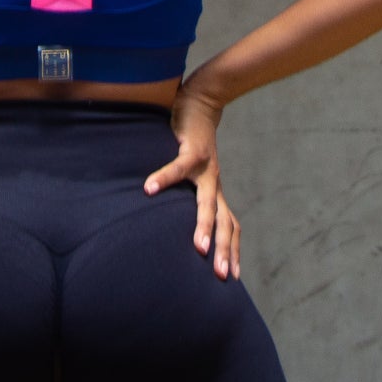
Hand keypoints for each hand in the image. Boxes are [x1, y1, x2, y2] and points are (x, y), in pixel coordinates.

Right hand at [143, 82, 240, 279]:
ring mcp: (206, 168)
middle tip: (221, 275)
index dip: (232, 251)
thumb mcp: (192, 172)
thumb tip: (171, 219)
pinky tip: (149, 188)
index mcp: (215, 192)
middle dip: (223, 249)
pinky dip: (164, 178)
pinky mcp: (193, 150)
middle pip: (225, 222)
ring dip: (204, 225)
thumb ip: (186, 193)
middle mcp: (215, 183)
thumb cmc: (191, 142)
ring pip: (208, 202)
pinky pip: (177, 167)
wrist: (200, 103)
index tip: (232, 277)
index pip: (230, 227)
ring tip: (197, 248)